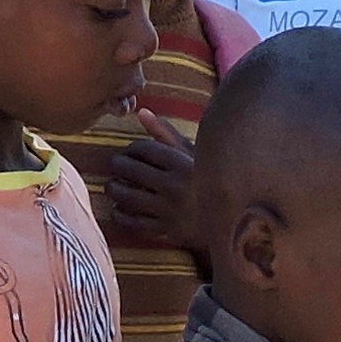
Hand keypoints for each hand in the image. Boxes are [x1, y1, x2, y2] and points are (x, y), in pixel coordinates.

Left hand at [102, 121, 198, 253]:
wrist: (228, 218)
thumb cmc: (205, 179)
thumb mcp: (192, 154)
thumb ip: (165, 133)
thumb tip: (141, 111)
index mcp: (183, 163)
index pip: (143, 149)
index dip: (132, 148)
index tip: (131, 151)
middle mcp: (175, 186)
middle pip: (131, 170)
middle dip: (118, 165)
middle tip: (116, 165)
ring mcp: (170, 210)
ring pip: (127, 197)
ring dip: (114, 189)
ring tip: (113, 185)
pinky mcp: (166, 230)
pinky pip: (133, 222)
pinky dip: (120, 214)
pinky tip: (119, 208)